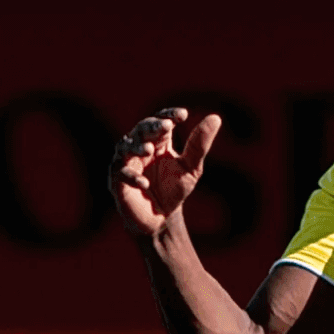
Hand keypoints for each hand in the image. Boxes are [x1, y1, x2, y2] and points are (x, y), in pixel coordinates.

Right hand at [112, 109, 219, 246]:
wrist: (161, 218)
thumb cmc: (174, 189)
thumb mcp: (191, 167)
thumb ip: (199, 145)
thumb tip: (215, 118)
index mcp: (158, 142)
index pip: (161, 121)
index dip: (169, 115)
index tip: (183, 115)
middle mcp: (139, 148)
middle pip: (141, 130)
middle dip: (152, 127)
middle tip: (165, 126)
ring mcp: (126, 163)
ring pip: (125, 148)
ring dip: (137, 147)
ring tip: (150, 149)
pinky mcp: (117, 181)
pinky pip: (120, 174)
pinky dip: (132, 177)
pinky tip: (145, 182)